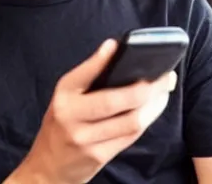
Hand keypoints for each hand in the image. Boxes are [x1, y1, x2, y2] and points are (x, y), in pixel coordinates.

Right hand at [5, 39, 176, 183]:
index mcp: (63, 94)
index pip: (84, 73)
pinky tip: (153, 110)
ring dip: (153, 106)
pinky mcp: (99, 156)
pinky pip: (129, 136)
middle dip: (145, 88)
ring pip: (129, 121)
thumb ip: (88, 79)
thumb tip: (114, 51)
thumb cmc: (61, 123)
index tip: (117, 45)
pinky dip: (145, 121)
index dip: (101, 60)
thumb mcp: (66, 97)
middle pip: (115, 101)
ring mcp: (85, 138)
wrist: (48, 165)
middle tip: (163, 77)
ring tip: (163, 92)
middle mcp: (72, 115)